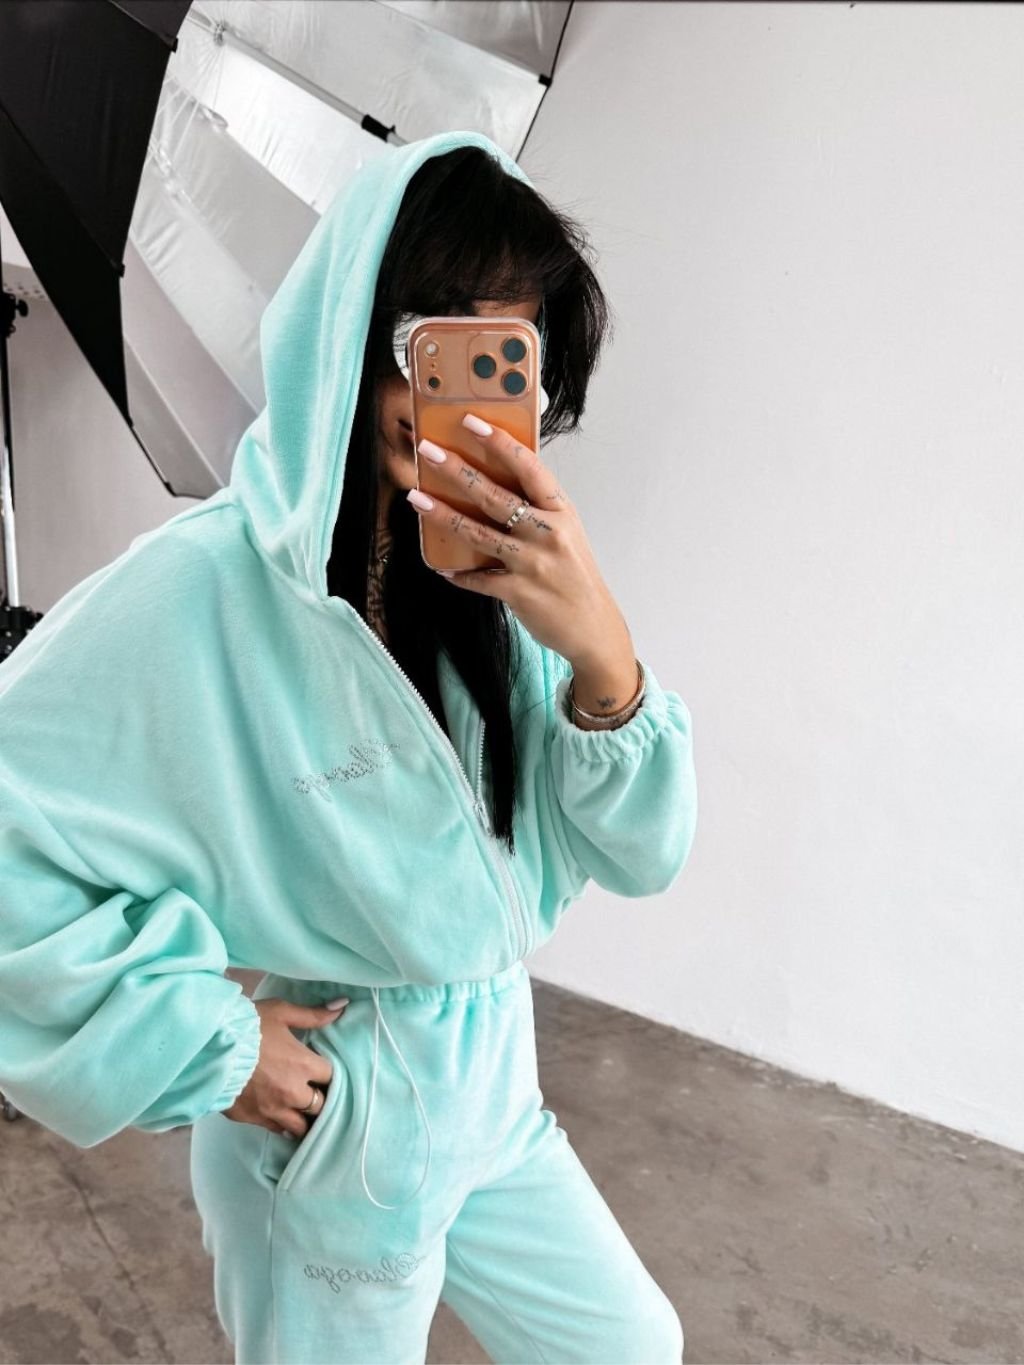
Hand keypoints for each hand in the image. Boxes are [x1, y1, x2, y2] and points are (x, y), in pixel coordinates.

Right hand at [222, 998, 346, 1139]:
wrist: (209, 1047)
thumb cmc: (248, 1026)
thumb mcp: (281, 1012)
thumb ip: (313, 1014)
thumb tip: (342, 1006)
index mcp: (303, 1065)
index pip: (332, 1077)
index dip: (329, 1074)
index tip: (323, 1071)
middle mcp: (292, 1092)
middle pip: (320, 1107)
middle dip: (321, 1100)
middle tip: (317, 1094)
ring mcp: (272, 1110)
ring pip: (300, 1127)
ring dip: (304, 1119)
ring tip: (303, 1112)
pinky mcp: (252, 1119)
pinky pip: (276, 1130)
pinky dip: (282, 1125)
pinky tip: (282, 1117)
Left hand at [409, 414, 633, 669]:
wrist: (593, 626)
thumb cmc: (575, 576)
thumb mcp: (565, 534)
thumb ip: (536, 510)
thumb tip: (493, 483)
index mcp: (561, 512)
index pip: (529, 468)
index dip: (499, 442)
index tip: (471, 422)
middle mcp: (549, 534)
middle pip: (495, 496)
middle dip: (457, 470)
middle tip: (428, 451)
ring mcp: (533, 564)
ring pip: (479, 534)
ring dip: (443, 515)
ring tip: (416, 498)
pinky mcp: (518, 593)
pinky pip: (479, 578)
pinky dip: (458, 573)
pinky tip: (440, 565)